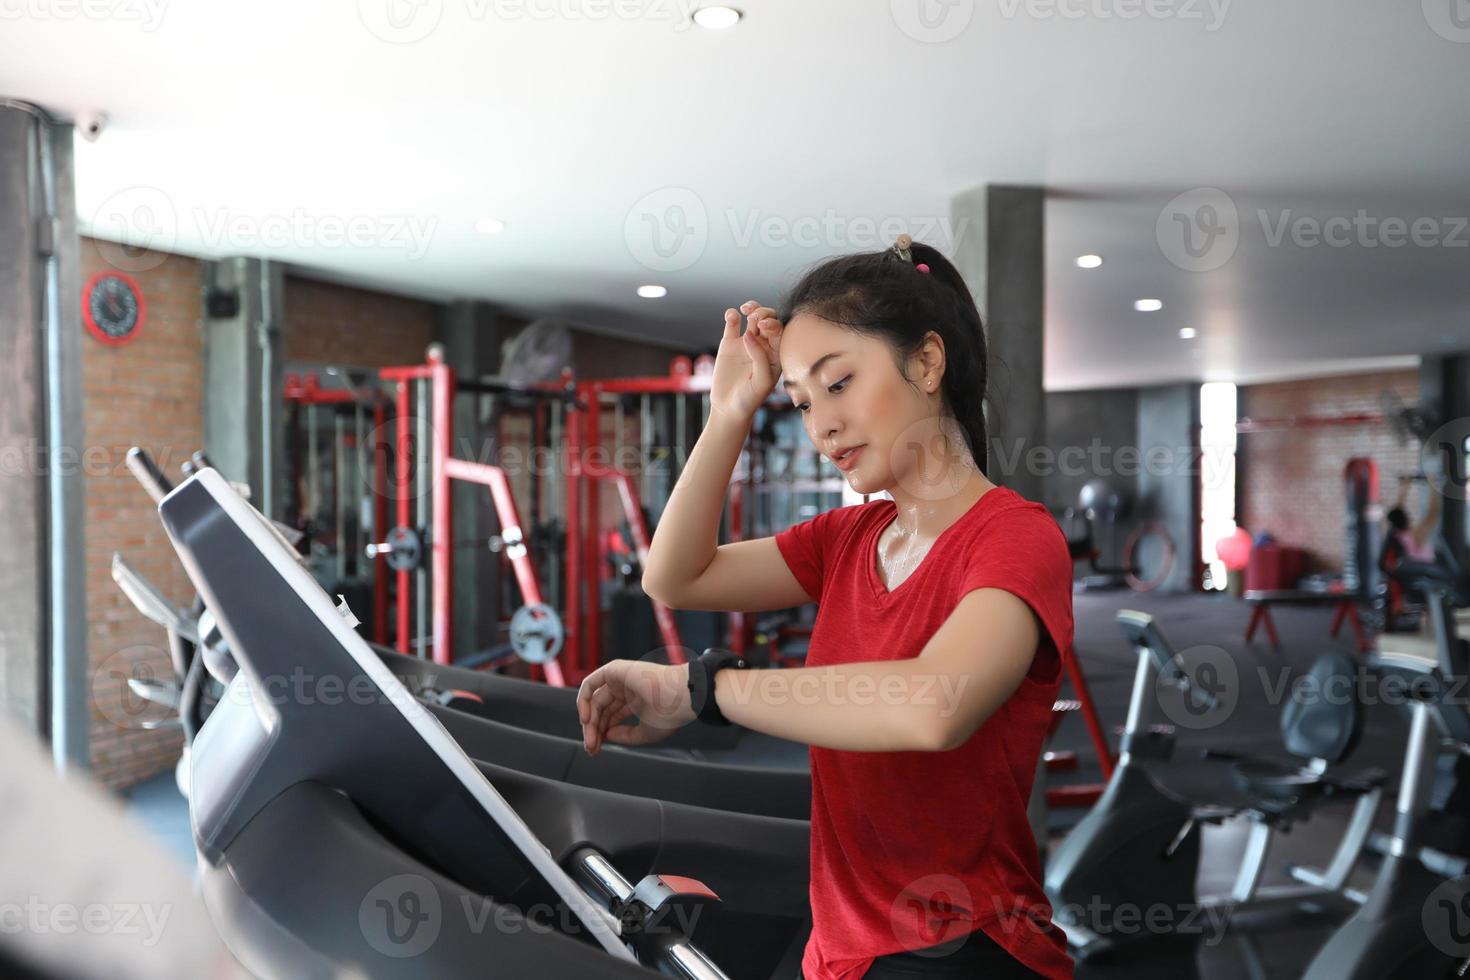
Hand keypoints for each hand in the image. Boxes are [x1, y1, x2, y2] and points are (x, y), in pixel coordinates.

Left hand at [576, 660, 694, 755]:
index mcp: (636, 700)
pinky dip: (583, 700)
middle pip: (601, 710)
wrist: (680, 698)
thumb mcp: (644, 732)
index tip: (597, 749)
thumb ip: (624, 735)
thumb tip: (606, 735)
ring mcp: (619, 679)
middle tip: (591, 747)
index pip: (611, 717)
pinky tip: (585, 718)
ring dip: (589, 721)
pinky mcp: (614, 670)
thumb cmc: (670, 713)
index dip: (602, 733)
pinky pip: (591, 683)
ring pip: (594, 700)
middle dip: (594, 730)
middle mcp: (626, 688)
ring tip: (590, 739)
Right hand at [708, 300, 783, 421]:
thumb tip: (748, 334)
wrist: (728, 409)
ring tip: (745, 310)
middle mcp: (764, 346)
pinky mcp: (729, 343)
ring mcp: (746, 342)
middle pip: (769, 319)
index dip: (774, 323)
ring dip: (752, 308)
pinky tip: (731, 316)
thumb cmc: (750, 399)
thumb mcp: (761, 382)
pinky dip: (732, 315)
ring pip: (753, 317)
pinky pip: (732, 323)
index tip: (763, 327)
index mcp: (776, 354)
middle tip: (755, 318)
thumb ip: (759, 358)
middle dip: (764, 313)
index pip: (780, 331)